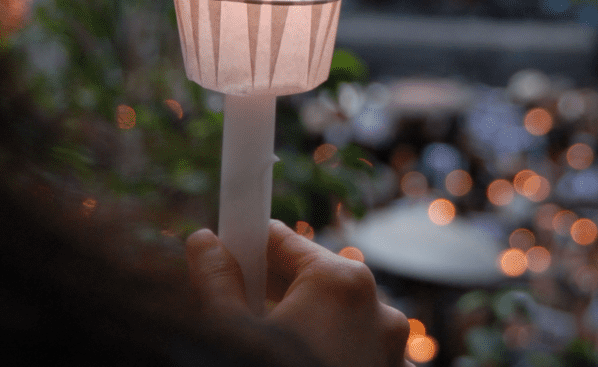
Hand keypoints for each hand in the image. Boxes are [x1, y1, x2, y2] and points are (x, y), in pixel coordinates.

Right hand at [186, 222, 411, 366]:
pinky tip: (300, 363)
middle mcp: (379, 307)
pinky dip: (330, 352)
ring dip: (304, 325)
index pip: (284, 242)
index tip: (225, 250)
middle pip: (314, 280)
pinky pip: (358, 350)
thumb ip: (216, 281)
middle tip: (238, 308)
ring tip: (267, 349)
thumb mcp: (231, 334)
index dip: (248, 246)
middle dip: (274, 291)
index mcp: (341, 282)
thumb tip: (204, 243)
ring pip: (338, 318)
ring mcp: (393, 349)